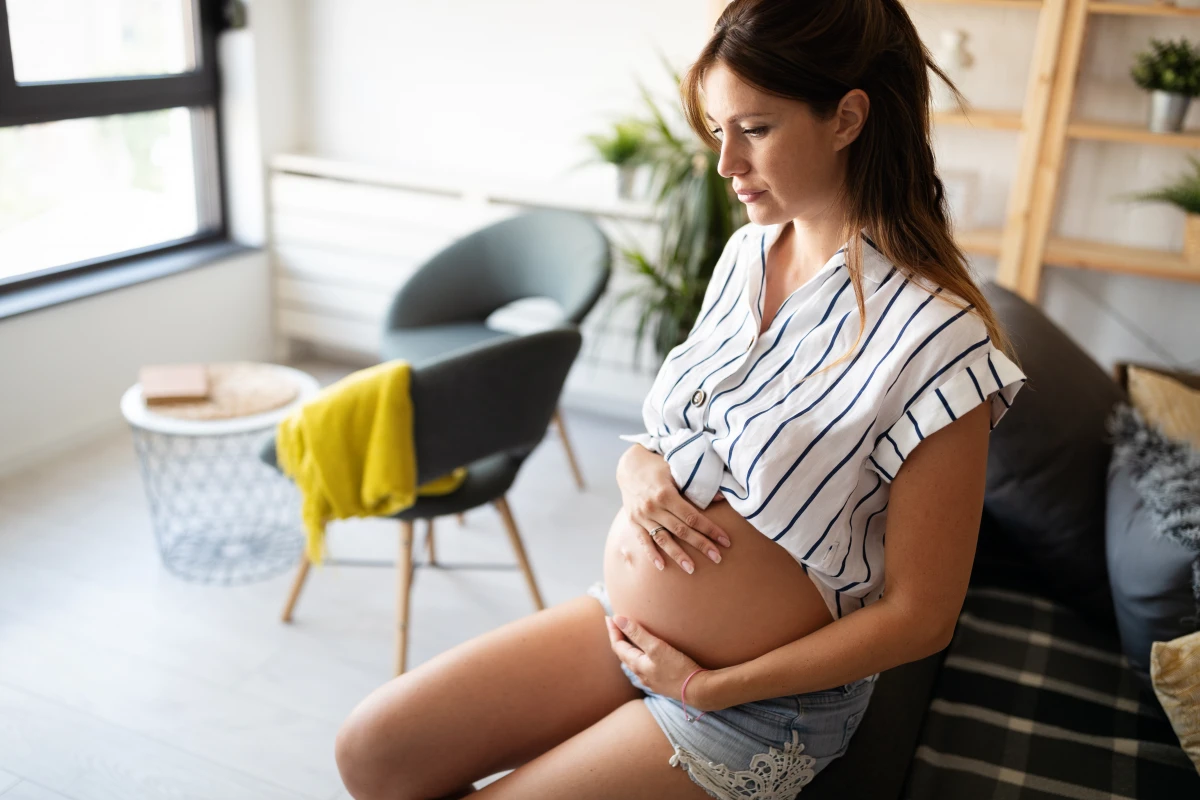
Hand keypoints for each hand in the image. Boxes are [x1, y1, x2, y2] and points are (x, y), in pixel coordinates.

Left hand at [605, 614, 713, 710]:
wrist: (698, 690)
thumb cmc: (678, 668)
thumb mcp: (656, 647)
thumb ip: (637, 633)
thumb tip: (617, 619)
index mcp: (636, 664)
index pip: (618, 646)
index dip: (613, 631)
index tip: (609, 617)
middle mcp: (640, 674)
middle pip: (623, 654)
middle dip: (618, 638)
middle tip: (615, 624)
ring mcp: (650, 679)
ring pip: (633, 661)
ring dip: (628, 647)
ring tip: (628, 637)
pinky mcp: (660, 681)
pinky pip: (643, 666)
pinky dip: (639, 655)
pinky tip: (646, 655)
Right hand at [615, 444, 730, 573]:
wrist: (629, 466)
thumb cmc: (657, 467)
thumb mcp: (677, 470)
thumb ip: (696, 486)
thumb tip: (720, 498)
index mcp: (666, 494)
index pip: (692, 517)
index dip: (710, 529)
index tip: (724, 540)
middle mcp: (653, 507)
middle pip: (681, 531)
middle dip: (701, 545)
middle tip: (717, 558)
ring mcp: (642, 516)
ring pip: (663, 539)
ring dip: (678, 555)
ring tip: (691, 569)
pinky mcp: (633, 521)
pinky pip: (643, 540)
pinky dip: (652, 554)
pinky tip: (662, 566)